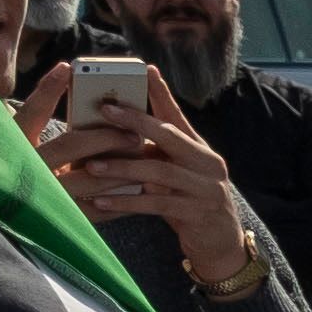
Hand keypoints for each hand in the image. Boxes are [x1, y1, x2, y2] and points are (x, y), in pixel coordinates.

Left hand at [28, 66, 247, 291]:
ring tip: (90, 167)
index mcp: (200, 149)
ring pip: (159, 172)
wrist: (220, 241)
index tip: (144, 70)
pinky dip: (126, 202)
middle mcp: (208, 163)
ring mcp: (206, 188)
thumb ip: (158, 151)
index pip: (178, 115)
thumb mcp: (178, 170)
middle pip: (170, 136)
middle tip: (104, 109)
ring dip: (122, 168)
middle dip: (135, 121)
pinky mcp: (197, 213)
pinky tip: (101, 201)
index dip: (161, 92)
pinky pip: (156, 204)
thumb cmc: (189, 200)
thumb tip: (117, 130)